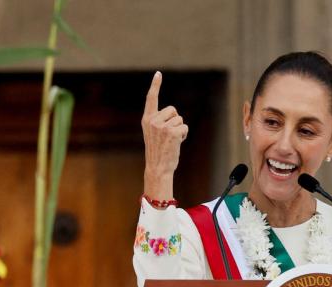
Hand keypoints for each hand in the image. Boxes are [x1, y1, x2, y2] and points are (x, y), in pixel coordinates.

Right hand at [141, 71, 187, 199]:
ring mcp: (162, 126)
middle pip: (173, 110)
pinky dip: (184, 135)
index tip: (158, 74)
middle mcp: (153, 121)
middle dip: (175, 121)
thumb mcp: (153, 134)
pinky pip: (184, 127)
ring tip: (171, 141)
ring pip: (179, 119)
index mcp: (147, 120)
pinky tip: (177, 143)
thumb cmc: (158, 152)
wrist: (158, 167)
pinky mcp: (172, 132)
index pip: (151, 99)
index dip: (155, 85)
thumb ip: (159, 122)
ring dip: (179, 130)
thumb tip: (174, 115)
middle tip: (168, 136)